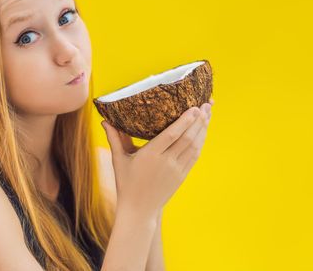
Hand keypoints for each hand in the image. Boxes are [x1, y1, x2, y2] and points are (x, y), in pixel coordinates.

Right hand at [102, 98, 213, 216]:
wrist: (139, 210)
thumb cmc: (126, 183)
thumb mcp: (118, 160)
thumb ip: (114, 138)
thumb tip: (104, 120)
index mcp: (150, 156)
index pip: (172, 135)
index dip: (185, 121)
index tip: (194, 107)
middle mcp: (166, 162)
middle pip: (188, 138)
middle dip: (199, 120)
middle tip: (206, 103)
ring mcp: (176, 170)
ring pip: (194, 146)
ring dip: (203, 129)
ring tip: (208, 112)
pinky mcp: (182, 176)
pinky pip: (194, 156)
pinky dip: (200, 142)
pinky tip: (203, 131)